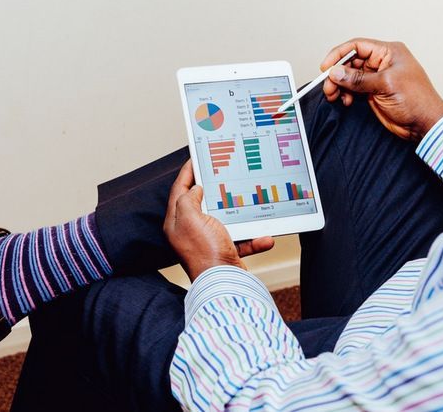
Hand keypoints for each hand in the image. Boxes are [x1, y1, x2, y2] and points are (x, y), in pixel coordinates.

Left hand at [163, 161, 274, 281]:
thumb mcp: (190, 218)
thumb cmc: (205, 252)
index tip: (195, 158)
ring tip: (248, 201)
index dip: (187, 172)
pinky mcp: (225, 252)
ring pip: (225, 219)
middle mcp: (190, 231)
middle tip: (222, 172)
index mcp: (177, 222)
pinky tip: (264, 237)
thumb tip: (196, 189)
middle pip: (201, 202)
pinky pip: (242, 239)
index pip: (179, 190)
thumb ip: (188, 199)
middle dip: (214, 188)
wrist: (223, 284)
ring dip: (240, 214)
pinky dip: (254, 238)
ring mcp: (208, 242)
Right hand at [321, 38, 442, 140]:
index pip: (357, 46)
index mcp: (388, 52)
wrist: (425, 124)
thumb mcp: (385, 85)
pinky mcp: (373, 92)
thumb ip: (358, 79)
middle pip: (351, 62)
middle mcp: (382, 62)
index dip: (339, 55)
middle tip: (328, 86)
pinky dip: (346, 94)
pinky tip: (346, 101)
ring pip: (350, 76)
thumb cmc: (417, 100)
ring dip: (339, 85)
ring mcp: (377, 78)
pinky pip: (353, 89)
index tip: (326, 67)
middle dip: (337, 74)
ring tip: (334, 95)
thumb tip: (336, 73)